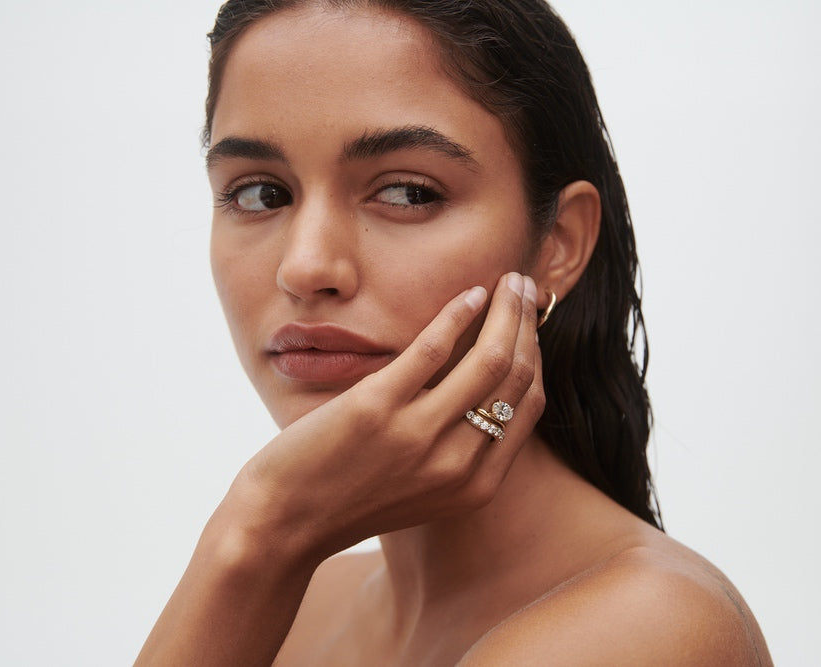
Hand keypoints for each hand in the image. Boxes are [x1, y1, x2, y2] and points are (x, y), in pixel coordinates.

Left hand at [232, 272, 544, 560]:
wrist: (284, 525)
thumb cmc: (348, 503)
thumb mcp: (422, 492)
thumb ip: (457, 454)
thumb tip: (482, 394)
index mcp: (475, 486)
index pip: (529, 406)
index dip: (536, 355)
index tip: (530, 324)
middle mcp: (456, 464)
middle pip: (516, 377)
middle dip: (527, 325)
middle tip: (525, 289)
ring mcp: (418, 435)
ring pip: (488, 359)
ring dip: (506, 311)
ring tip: (508, 281)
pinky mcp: (377, 408)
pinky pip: (432, 349)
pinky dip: (458, 314)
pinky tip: (469, 294)